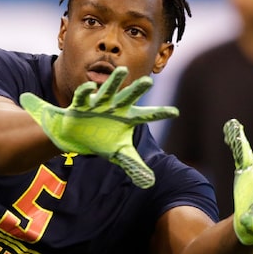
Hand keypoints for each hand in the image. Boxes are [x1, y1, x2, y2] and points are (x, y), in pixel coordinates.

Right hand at [20, 66, 177, 187]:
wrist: (77, 136)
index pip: (147, 115)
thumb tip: (150, 183)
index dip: (160, 113)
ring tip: (123, 70)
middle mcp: (115, 107)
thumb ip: (134, 165)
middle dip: (137, 89)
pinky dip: (87, 91)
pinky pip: (84, 96)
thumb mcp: (119, 154)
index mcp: (128, 117)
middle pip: (129, 96)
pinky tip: (91, 87)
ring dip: (114, 81)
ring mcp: (99, 104)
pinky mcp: (81, 104)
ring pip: (108, 90)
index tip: (175, 113)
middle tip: (148, 81)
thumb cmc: (102, 140)